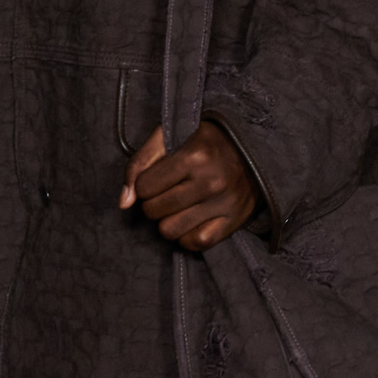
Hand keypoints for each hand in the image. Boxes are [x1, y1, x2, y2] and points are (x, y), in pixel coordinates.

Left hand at [122, 119, 261, 249]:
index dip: (145, 183)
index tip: (158, 176)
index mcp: (194, 155)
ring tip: (179, 205)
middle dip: (154, 202)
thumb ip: (141, 162)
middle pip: (154, 211)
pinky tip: (192, 219)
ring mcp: (224, 203)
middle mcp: (211, 181)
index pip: (144, 187)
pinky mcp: (234, 220)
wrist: (254, 146)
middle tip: (168, 191)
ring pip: (170, 230)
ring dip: (168, 220)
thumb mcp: (171, 135)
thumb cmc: (206, 139)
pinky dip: (188, 235)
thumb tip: (124, 202)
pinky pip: (197, 243)